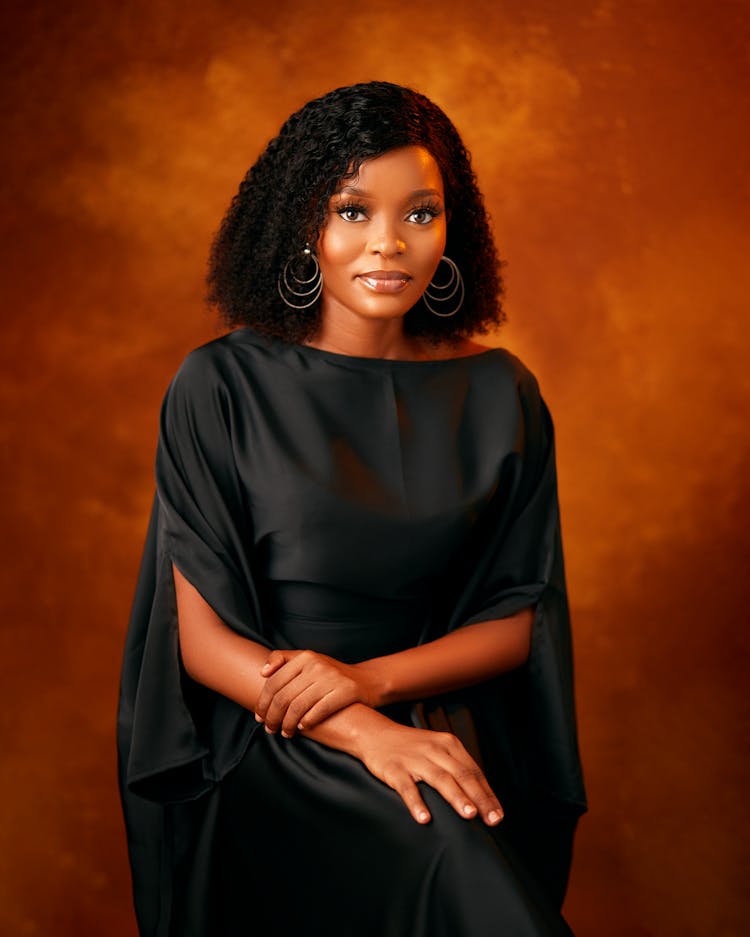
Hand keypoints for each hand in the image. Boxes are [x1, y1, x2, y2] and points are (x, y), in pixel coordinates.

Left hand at [254, 649, 381, 736]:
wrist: (367, 680)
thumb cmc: (331, 675)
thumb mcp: (309, 661)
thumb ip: (285, 661)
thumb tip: (262, 672)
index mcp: (305, 657)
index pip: (274, 683)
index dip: (263, 703)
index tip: (259, 717)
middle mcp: (317, 665)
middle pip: (283, 697)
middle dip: (272, 717)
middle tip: (270, 729)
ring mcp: (332, 678)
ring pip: (298, 707)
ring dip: (287, 724)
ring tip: (284, 733)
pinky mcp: (346, 691)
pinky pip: (318, 712)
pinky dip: (306, 723)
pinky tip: (301, 728)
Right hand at [352, 716, 503, 826]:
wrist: (375, 734)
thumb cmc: (411, 747)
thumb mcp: (437, 749)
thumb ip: (455, 767)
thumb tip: (478, 796)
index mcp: (448, 744)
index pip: (474, 771)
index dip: (488, 793)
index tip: (498, 814)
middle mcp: (435, 750)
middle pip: (462, 775)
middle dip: (479, 798)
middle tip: (492, 819)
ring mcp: (415, 759)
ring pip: (440, 779)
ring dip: (456, 797)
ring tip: (469, 815)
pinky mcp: (395, 769)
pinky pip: (407, 788)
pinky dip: (417, 803)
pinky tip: (424, 818)